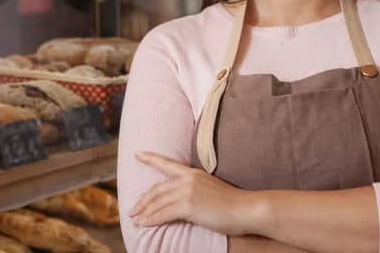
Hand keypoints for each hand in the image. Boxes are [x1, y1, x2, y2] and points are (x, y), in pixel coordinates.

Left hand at [129, 151, 256, 235]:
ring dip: (145, 212)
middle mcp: (188, 179)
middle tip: (132, 209)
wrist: (246, 209)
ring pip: (158, 202)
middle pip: (157, 188)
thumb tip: (182, 202)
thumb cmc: (233, 204)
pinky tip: (145, 225)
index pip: (167, 164)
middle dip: (143, 200)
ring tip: (136, 220)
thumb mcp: (210, 190)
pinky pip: (163, 213)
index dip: (150, 158)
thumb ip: (195, 191)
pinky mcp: (188, 205)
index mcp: (193, 173)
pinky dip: (152, 220)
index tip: (137, 154)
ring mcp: (187, 191)